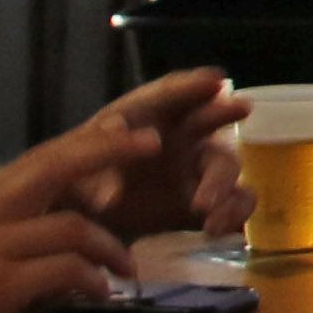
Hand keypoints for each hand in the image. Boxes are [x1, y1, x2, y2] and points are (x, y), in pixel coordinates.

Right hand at [0, 112, 151, 312]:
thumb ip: (4, 243)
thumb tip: (56, 245)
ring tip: (126, 270)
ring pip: (72, 227)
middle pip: (56, 165)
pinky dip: (91, 280)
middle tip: (152, 144)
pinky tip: (100, 294)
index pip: (39, 160)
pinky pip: (63, 271)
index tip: (125, 129)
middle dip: (109, 149)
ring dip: (110, 249)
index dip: (86, 142)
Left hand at [78, 68, 246, 245]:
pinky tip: (215, 229)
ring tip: (202, 206)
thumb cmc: (74, 186)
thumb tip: (114, 130)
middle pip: (209, 119)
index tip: (214, 80)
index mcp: (144, 120)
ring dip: (221, 182)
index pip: (170, 95)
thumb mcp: (71, 163)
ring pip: (226, 166)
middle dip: (224, 112)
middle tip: (241, 107)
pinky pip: (234, 204)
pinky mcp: (204, 208)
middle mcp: (178, 139)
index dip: (191, 86)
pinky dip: (232, 213)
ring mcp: (195, 173)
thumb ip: (93, 146)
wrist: (79, 232)